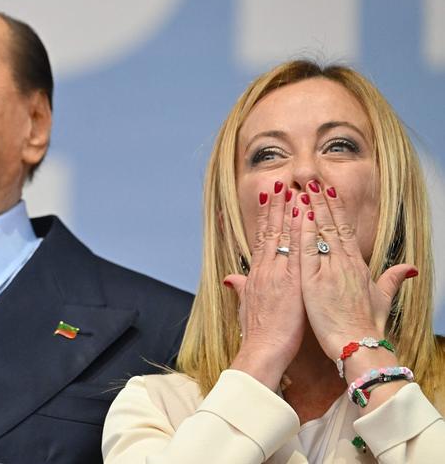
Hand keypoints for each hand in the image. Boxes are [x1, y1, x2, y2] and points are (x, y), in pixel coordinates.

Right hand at [226, 181, 307, 387]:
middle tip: (279, 182)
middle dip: (274, 206)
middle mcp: (265, 269)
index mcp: (256, 275)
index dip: (264, 217)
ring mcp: (278, 273)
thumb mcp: (245, 307)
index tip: (268, 198)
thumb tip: (231, 279)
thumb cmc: (257, 333)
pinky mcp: (291, 281)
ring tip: (290, 188)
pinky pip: (296, 250)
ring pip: (282, 235)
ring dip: (286, 211)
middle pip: (269, 231)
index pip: (261, 239)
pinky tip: (302, 213)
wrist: (262, 351)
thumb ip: (240, 289)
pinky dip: (298, 231)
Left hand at [299, 181, 415, 359]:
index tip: (329, 190)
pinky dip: (304, 231)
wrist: (359, 345)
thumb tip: (410, 268)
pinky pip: (307, 250)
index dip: (336, 208)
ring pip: (320, 232)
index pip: (345, 229)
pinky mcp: (314, 281)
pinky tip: (300, 214)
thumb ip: (393, 279)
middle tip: (312, 180)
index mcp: (357, 265)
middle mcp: (344, 263)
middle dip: (323, 201)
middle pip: (333, 224)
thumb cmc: (367, 325)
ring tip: (302, 188)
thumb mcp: (383, 299)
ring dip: (311, 208)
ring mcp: (330, 270)